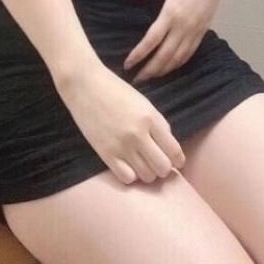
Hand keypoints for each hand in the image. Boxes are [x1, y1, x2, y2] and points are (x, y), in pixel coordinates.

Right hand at [61, 61, 185, 184]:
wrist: (85, 85)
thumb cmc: (116, 90)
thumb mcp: (144, 103)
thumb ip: (158, 124)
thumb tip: (169, 147)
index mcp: (151, 118)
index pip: (174, 150)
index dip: (178, 160)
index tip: (176, 162)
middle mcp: (138, 134)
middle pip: (162, 168)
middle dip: (163, 168)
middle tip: (157, 162)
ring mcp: (121, 146)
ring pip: (146, 176)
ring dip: (147, 172)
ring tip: (142, 163)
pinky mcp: (105, 154)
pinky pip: (127, 178)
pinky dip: (130, 175)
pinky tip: (127, 164)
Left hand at [120, 0, 234, 82]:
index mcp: (172, 12)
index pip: (152, 40)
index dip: (139, 55)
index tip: (127, 64)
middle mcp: (185, 25)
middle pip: (166, 55)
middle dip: (151, 70)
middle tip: (136, 80)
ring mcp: (196, 28)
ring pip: (179, 57)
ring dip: (165, 69)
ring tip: (152, 77)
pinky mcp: (205, 28)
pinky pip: (191, 51)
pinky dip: (180, 62)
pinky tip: (172, 66)